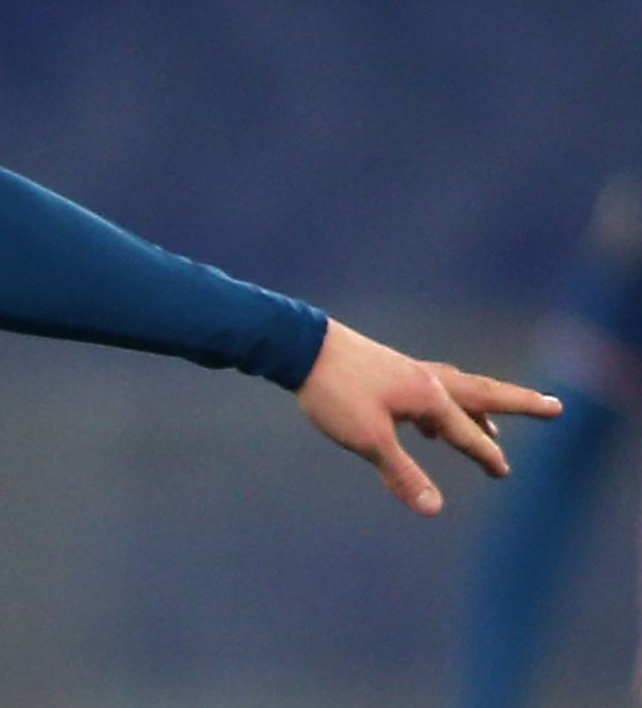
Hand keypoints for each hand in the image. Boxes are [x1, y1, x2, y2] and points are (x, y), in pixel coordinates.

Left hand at [295, 318, 562, 515]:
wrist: (301, 346)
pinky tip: (428, 421)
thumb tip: (434, 510)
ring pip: (457, 389)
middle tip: (556, 408)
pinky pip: (430, 387)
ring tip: (491, 427)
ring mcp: (408, 372)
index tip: (504, 473)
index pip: (467, 432)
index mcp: (430, 397)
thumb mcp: (368, 440)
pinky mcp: (387, 369)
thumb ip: (402, 474)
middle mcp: (428, 380)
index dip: (485, 455)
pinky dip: (442, 404)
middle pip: (485, 394)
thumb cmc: (335, 392)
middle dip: (520, 404)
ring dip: (480, 407)